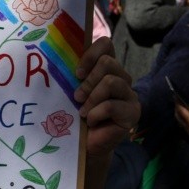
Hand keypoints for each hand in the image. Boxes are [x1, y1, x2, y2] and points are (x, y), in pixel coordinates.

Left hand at [74, 38, 139, 156]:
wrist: (85, 144)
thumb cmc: (76, 115)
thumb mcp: (72, 90)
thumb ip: (73, 74)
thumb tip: (55, 57)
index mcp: (107, 68)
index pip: (106, 44)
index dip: (90, 54)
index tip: (77, 73)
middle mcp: (121, 77)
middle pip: (108, 62)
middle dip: (88, 81)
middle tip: (77, 97)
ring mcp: (129, 95)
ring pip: (111, 82)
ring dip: (91, 98)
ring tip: (82, 112)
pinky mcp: (133, 112)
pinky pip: (111, 105)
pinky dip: (96, 113)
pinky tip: (91, 121)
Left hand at [175, 103, 188, 159]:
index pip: (182, 112)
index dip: (178, 103)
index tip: (175, 95)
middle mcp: (188, 129)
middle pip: (178, 116)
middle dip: (176, 107)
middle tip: (176, 99)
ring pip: (180, 121)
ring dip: (178, 113)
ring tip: (179, 106)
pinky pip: (183, 125)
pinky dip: (181, 118)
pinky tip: (184, 117)